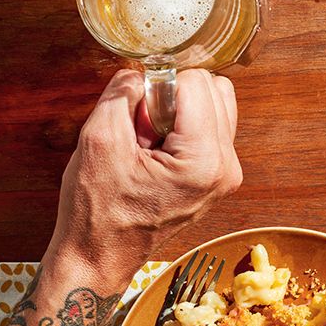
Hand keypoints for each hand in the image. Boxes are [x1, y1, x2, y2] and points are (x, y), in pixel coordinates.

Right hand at [50, 69, 242, 283]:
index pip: (198, 82)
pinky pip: (212, 128)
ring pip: (218, 106)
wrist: (100, 256)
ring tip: (149, 141)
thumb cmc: (97, 211)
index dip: (160, 86)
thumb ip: (122, 94)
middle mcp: (227, 166)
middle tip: (143, 128)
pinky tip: (157, 152)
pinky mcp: (220, 177)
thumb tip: (141, 70)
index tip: (136, 114)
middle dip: (175, 97)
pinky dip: (185, 128)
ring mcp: (228, 174)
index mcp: (205, 160)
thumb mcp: (98, 141)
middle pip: (217, 89)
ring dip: (181, 110)